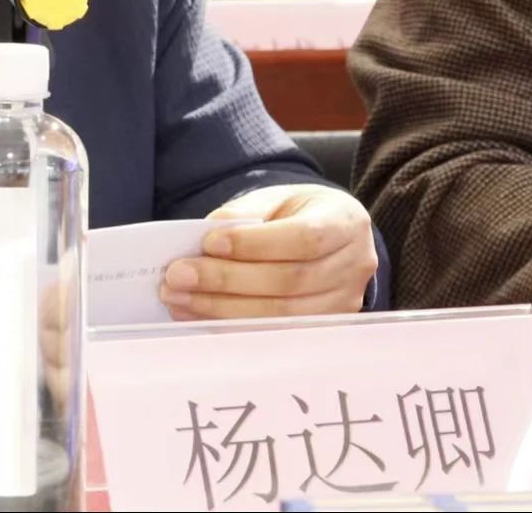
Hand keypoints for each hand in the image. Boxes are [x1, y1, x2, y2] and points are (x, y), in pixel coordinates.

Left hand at [159, 184, 377, 320]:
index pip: (303, 238)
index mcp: (345, 222)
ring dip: (223, 308)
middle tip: (178, 275)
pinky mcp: (324, 329)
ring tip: (179, 298)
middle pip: (289, 281)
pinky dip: (232, 326)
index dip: (254, 243)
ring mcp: (344, 303)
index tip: (209, 242)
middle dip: (227, 280)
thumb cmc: (299, 214)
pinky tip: (198, 317)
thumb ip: (247, 209)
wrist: (331, 236)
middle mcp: (353, 266)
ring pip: (281, 315)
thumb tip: (213, 230)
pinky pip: (274, 334)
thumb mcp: (279, 197)